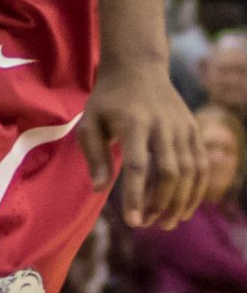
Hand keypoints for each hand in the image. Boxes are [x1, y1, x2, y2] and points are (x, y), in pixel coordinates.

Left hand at [79, 58, 206, 228]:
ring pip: (190, 172)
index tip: (133, 222)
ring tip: (165, 222)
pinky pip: (202, 165)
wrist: (137, 68)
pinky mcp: (194, 131)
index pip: (138, 166)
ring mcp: (183, 128)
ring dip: (180, 202)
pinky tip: (184, 207)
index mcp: (133, 123)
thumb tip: (99, 190)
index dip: (137, 196)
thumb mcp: (90, 122)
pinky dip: (197, 189)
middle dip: (161, 203)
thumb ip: (93, 156)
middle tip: (148, 224)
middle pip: (170, 172)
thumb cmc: (108, 100)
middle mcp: (163, 126)